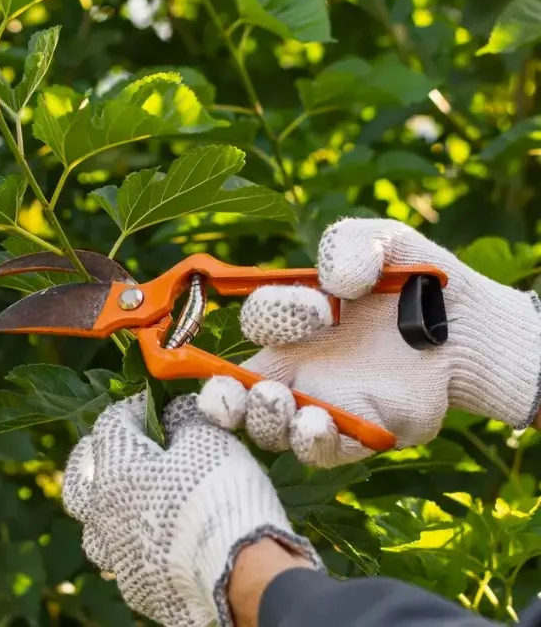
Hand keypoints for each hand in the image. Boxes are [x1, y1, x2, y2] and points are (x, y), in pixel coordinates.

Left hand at [62, 392, 320, 626]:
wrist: (240, 572)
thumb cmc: (219, 494)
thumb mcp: (207, 438)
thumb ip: (184, 418)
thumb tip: (175, 412)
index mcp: (114, 469)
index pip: (110, 423)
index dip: (135, 408)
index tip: (158, 405)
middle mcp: (103, 513)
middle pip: (79, 478)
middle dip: (96, 458)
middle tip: (119, 450)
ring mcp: (116, 554)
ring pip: (94, 526)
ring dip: (107, 508)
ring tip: (131, 500)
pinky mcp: (136, 586)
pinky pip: (124, 559)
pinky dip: (134, 544)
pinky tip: (156, 540)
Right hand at [197, 218, 540, 467]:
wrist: (470, 327)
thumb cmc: (418, 282)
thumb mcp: (384, 242)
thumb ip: (350, 243)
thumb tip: (334, 283)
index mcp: (292, 323)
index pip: (255, 325)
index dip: (273, 316)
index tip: (321, 308)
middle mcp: (297, 369)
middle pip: (236, 395)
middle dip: (225, 397)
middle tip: (248, 389)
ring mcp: (324, 406)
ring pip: (271, 430)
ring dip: (267, 421)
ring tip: (284, 403)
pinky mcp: (359, 435)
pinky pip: (321, 452)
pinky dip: (312, 442)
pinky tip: (317, 423)